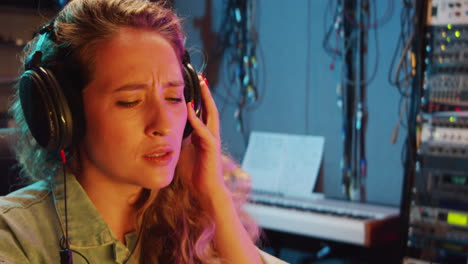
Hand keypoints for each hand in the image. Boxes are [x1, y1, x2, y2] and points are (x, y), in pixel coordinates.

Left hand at [180, 75, 226, 198]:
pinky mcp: (211, 148)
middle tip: (201, 77)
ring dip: (205, 100)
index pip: (202, 112)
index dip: (199, 98)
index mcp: (203, 135)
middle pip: (209, 108)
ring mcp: (212, 140)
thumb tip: (164, 130)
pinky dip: (196, 120)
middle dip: (205, 93)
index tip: (194, 84)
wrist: (205, 190)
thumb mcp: (181, 151)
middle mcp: (209, 134)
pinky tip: (189, 109)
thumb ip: (177, 139)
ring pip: (210, 115)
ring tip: (201, 85)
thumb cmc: (193, 173)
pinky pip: (204, 131)